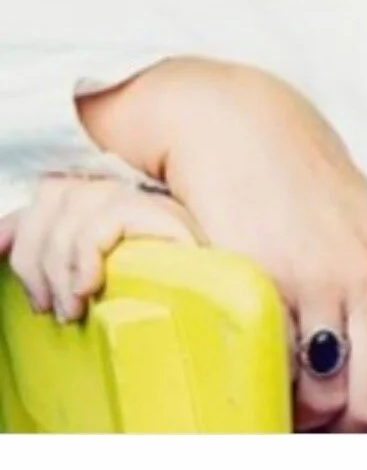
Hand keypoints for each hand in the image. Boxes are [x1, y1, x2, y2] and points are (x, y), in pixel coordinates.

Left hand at [0, 173, 203, 322]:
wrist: (206, 319)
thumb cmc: (151, 306)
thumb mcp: (89, 280)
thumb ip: (49, 254)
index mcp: (107, 203)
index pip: (52, 190)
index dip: (22, 225)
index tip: (6, 261)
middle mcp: (127, 190)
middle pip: (55, 192)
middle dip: (35, 256)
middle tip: (48, 307)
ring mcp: (147, 199)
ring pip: (75, 205)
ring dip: (60, 267)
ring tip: (73, 308)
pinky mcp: (163, 214)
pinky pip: (105, 219)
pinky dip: (88, 256)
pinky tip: (93, 286)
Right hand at [76, 58, 366, 433]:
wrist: (250, 131)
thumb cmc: (310, 195)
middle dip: (351, 424)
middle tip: (323, 420)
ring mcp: (325, 278)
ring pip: (327, 394)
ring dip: (306, 411)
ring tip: (287, 387)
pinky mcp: (270, 282)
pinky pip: (275, 368)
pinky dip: (266, 380)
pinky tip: (259, 355)